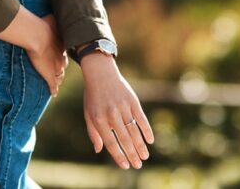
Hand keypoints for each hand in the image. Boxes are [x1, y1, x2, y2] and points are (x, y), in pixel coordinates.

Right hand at [27, 15, 67, 95]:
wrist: (38, 35)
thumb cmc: (43, 25)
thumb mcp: (51, 19)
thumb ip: (52, 17)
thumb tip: (52, 10)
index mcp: (62, 46)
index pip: (63, 53)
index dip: (61, 55)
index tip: (60, 55)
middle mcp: (61, 58)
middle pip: (63, 65)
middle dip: (61, 67)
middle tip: (59, 69)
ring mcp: (56, 68)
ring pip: (59, 76)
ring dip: (58, 79)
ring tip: (57, 82)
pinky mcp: (49, 75)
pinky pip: (53, 85)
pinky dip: (54, 89)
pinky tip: (54, 93)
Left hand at [80, 53, 153, 168]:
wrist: (101, 74)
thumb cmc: (93, 97)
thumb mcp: (89, 114)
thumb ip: (93, 133)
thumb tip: (99, 150)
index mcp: (99, 119)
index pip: (110, 142)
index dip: (118, 155)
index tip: (125, 165)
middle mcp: (111, 114)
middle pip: (124, 138)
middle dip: (132, 154)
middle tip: (138, 165)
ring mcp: (123, 107)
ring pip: (134, 130)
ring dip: (140, 145)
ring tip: (144, 157)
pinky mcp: (133, 100)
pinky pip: (141, 118)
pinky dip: (146, 130)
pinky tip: (150, 140)